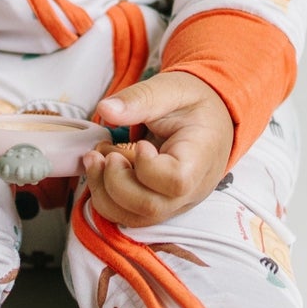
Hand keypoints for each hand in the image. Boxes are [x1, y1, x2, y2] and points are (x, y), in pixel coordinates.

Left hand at [83, 71, 233, 227]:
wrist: (211, 119)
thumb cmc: (194, 104)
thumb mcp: (171, 89)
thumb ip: (140, 98)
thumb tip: (105, 110)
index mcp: (200, 157)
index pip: (176, 182)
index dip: (148, 168)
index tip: (139, 143)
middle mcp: (191, 189)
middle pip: (150, 207)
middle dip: (115, 181)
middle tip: (106, 151)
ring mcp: (175, 202)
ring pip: (134, 218)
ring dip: (104, 191)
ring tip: (95, 158)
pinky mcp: (159, 205)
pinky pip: (128, 215)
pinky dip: (105, 196)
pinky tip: (101, 169)